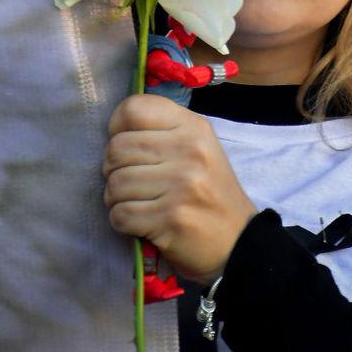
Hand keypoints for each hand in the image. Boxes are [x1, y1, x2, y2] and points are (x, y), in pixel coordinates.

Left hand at [103, 94, 256, 283]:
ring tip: (136, 203)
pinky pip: (120, 215)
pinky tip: (140, 222)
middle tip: (129, 181)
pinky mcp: (171, 218)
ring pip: (115, 184)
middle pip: (117, 149)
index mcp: (193, 128)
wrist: (238, 241)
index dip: (117, 128)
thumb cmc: (210, 192)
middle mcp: (189, 151)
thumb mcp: (198, 148)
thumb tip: (115, 132)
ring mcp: (182, 185)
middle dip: (112, 170)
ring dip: (116, 199)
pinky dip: (122, 222)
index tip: (127, 147)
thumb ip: (163, 132)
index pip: (134, 109)